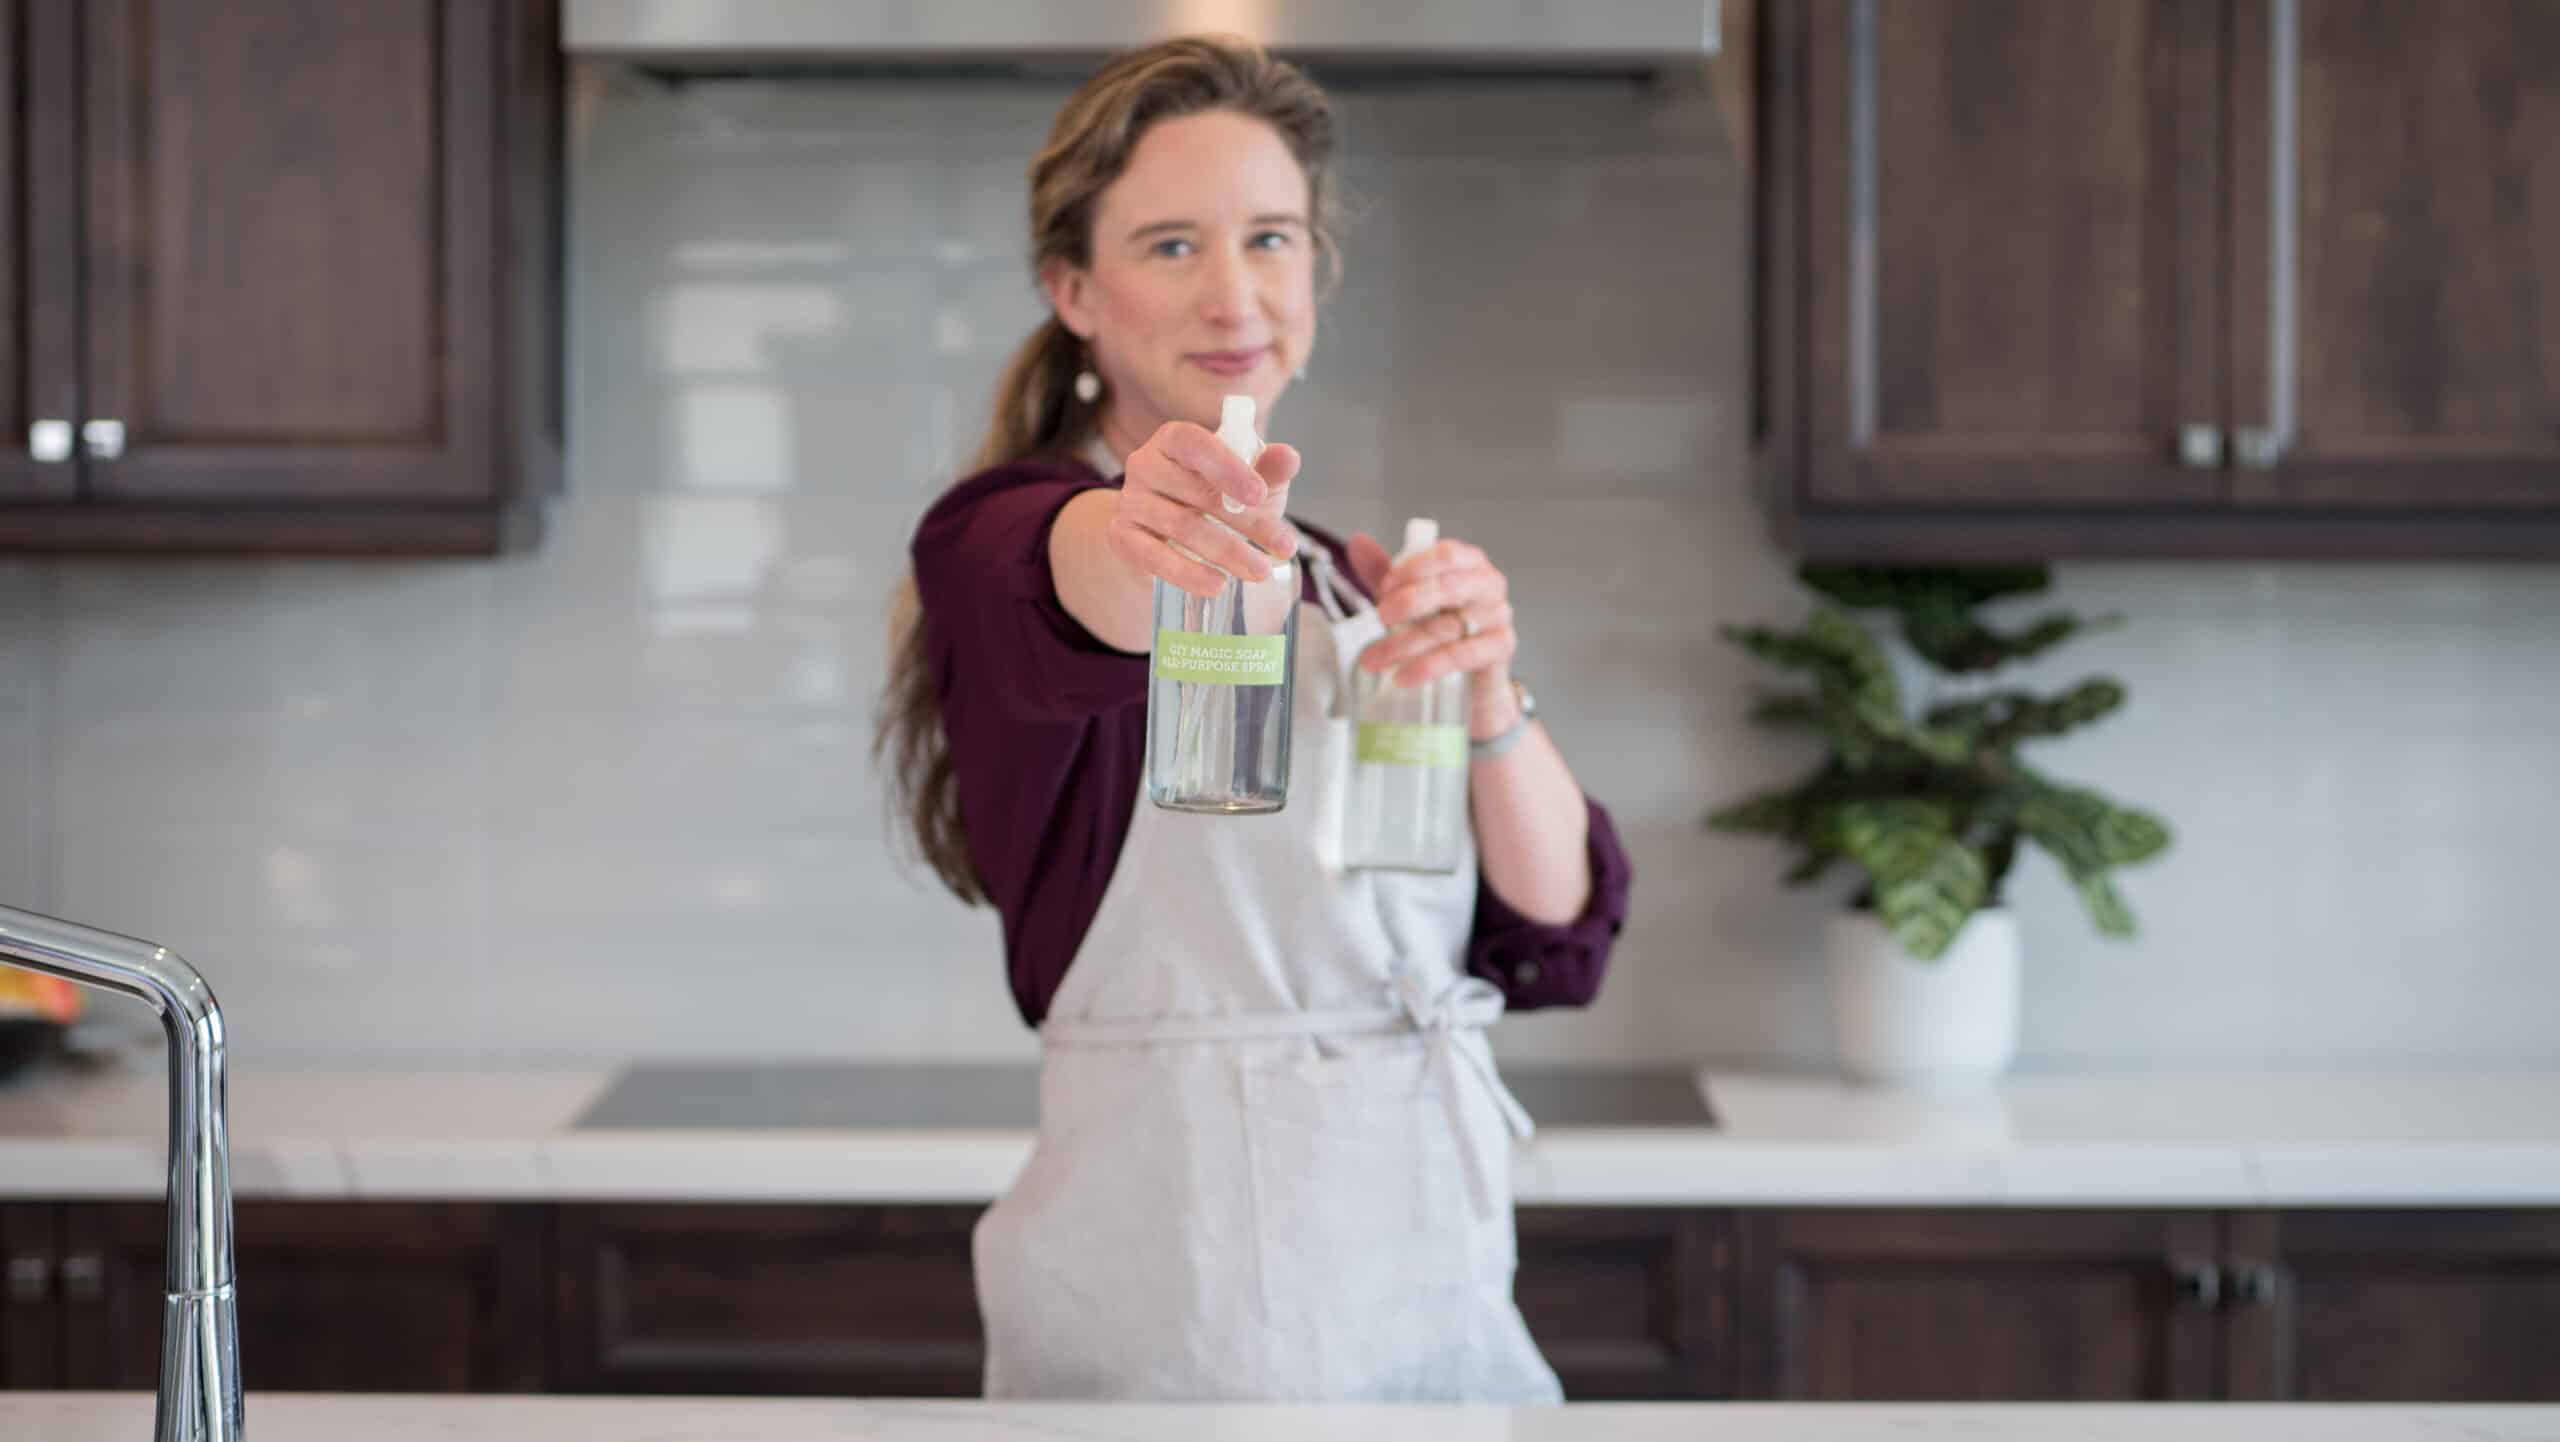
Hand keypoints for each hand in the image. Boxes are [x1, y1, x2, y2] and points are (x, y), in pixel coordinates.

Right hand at [1109, 421, 1299, 598]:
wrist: (1171, 534)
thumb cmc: (1217, 497)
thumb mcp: (1248, 482)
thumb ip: (1268, 470)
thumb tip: (1289, 458)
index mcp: (1175, 439)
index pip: (1195, 444)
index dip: (1227, 468)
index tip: (1260, 495)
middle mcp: (1145, 464)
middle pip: (1195, 493)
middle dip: (1247, 522)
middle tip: (1285, 547)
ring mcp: (1129, 502)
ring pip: (1181, 527)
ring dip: (1226, 551)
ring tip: (1261, 571)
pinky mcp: (1121, 537)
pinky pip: (1153, 557)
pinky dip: (1187, 573)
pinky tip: (1217, 585)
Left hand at [1346, 532, 1519, 711]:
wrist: (1470, 675)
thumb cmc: (1441, 625)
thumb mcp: (1409, 596)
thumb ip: (1386, 572)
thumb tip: (1357, 542)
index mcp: (1469, 561)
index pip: (1446, 554)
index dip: (1413, 569)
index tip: (1384, 587)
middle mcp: (1489, 584)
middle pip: (1448, 588)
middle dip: (1408, 603)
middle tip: (1380, 618)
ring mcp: (1499, 615)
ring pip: (1448, 627)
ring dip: (1404, 644)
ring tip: (1372, 659)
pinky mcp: (1501, 647)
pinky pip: (1462, 656)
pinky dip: (1428, 667)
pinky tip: (1403, 677)